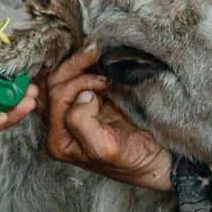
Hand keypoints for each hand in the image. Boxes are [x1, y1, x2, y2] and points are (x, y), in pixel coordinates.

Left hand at [40, 43, 172, 192]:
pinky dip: (85, 64)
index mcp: (59, 139)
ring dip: (78, 62)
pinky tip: (95, 55)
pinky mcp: (89, 103)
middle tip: (96, 51)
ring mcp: (74, 112)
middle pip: (55, 84)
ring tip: (96, 50)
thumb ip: (83, 123)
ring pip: (63, 78)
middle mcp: (61, 126)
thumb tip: (82, 95)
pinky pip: (78, 78)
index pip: (57, 97)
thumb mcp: (105, 148)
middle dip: (75, 65)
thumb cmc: (132, 159)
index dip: (79, 83)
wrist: (157, 161)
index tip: (106, 81)